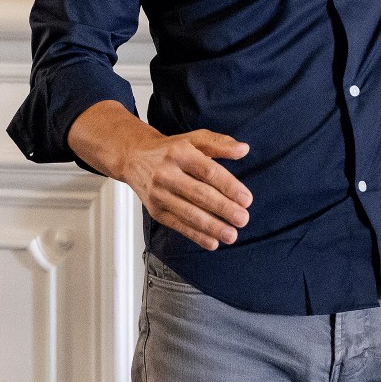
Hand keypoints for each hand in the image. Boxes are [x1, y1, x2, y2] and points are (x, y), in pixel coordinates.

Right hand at [68, 101, 252, 249]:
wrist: (134, 157)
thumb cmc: (170, 149)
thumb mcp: (195, 139)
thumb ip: (220, 143)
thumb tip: (244, 149)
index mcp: (180, 153)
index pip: (208, 171)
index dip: (229, 186)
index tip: (246, 199)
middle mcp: (167, 173)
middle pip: (199, 194)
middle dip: (223, 209)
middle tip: (242, 219)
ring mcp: (159, 194)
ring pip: (189, 213)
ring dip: (212, 227)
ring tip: (231, 234)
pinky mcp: (155, 210)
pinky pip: (178, 225)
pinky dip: (196, 235)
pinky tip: (213, 242)